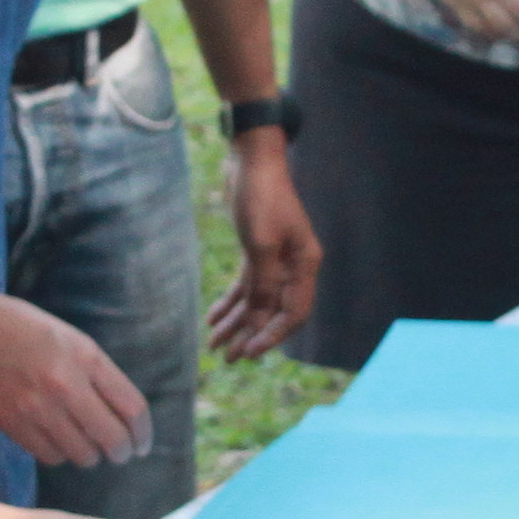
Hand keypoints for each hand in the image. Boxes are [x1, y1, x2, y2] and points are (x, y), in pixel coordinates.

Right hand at [0, 286, 147, 467]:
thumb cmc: (26, 329)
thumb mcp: (73, 340)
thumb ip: (100, 375)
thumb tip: (123, 417)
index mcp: (86, 358)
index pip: (132, 409)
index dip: (143, 433)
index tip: (141, 443)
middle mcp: (66, 385)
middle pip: (112, 439)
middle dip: (122, 451)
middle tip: (119, 452)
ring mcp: (38, 408)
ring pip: (82, 455)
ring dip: (90, 454)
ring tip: (85, 444)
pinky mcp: (14, 424)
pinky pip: (51, 456)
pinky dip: (60, 454)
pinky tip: (58, 441)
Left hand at [211, 135, 318, 359]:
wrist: (252, 160)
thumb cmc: (262, 198)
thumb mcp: (261, 244)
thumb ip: (262, 285)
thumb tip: (258, 321)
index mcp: (304, 265)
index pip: (293, 313)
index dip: (271, 335)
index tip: (249, 352)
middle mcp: (294, 266)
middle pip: (273, 311)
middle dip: (249, 335)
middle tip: (227, 358)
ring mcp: (277, 259)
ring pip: (256, 300)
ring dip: (236, 322)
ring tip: (214, 344)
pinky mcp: (259, 250)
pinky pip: (246, 285)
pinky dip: (230, 301)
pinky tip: (213, 318)